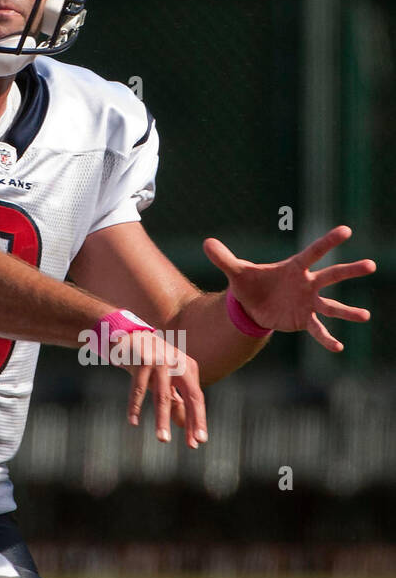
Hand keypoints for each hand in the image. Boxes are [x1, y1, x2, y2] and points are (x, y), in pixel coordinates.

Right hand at [115, 329, 206, 448]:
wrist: (127, 335)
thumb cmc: (150, 361)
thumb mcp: (166, 381)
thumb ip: (177, 401)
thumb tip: (185, 426)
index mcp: (188, 368)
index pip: (196, 398)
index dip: (198, 420)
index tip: (198, 441)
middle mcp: (178, 363)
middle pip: (189, 396)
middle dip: (192, 421)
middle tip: (193, 444)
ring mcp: (160, 361)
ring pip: (163, 396)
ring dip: (162, 420)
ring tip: (163, 439)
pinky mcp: (142, 361)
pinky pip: (138, 389)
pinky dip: (134, 407)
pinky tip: (133, 422)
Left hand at [203, 226, 373, 352]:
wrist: (252, 305)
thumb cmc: (250, 283)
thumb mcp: (236, 271)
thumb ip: (224, 258)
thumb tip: (206, 242)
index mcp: (294, 267)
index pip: (313, 252)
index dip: (328, 241)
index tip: (346, 230)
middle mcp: (307, 283)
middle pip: (331, 275)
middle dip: (350, 271)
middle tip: (371, 264)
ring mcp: (308, 302)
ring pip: (331, 305)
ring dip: (348, 311)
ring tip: (365, 315)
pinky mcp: (305, 319)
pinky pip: (318, 330)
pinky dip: (327, 338)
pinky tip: (338, 348)